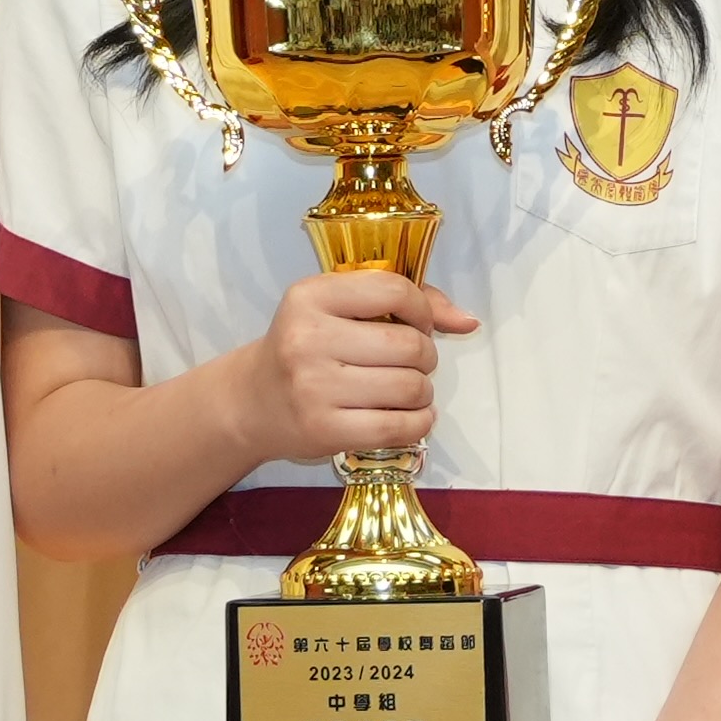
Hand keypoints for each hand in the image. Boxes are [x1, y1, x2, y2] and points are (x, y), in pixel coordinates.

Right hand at [229, 264, 476, 470]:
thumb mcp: (339, 309)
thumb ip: (404, 302)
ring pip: (410, 387)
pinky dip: (418, 423)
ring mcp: (314, 386)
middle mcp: (308, 338)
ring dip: (423, 392)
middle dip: (425, 356)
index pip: (394, 290)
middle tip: (412, 364)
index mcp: (311, 295)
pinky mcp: (323, 429)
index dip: (422, 311)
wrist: (252, 403)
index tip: (417, 325)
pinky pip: (398, 427)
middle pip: (409, 345)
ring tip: (408, 391)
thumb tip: (468, 321)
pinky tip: (410, 417)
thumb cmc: (307, 348)